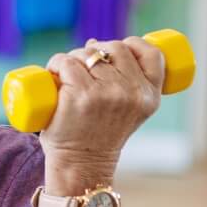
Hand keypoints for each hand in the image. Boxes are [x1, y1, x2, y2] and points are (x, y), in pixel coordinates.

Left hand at [37, 35, 164, 190]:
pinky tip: (54, 75)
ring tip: (66, 78)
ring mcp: (105, 93)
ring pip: (87, 53)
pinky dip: (56, 64)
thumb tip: (93, 43)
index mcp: (149, 96)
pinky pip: (66, 62)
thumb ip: (126, 82)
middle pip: (114, 48)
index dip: (134, 45)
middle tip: (83, 71)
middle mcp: (131, 93)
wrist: (81, 164)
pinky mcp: (79, 94)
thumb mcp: (129, 111)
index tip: (115, 54)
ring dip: (73, 59)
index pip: (152, 54)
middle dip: (96, 52)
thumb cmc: (100, 134)